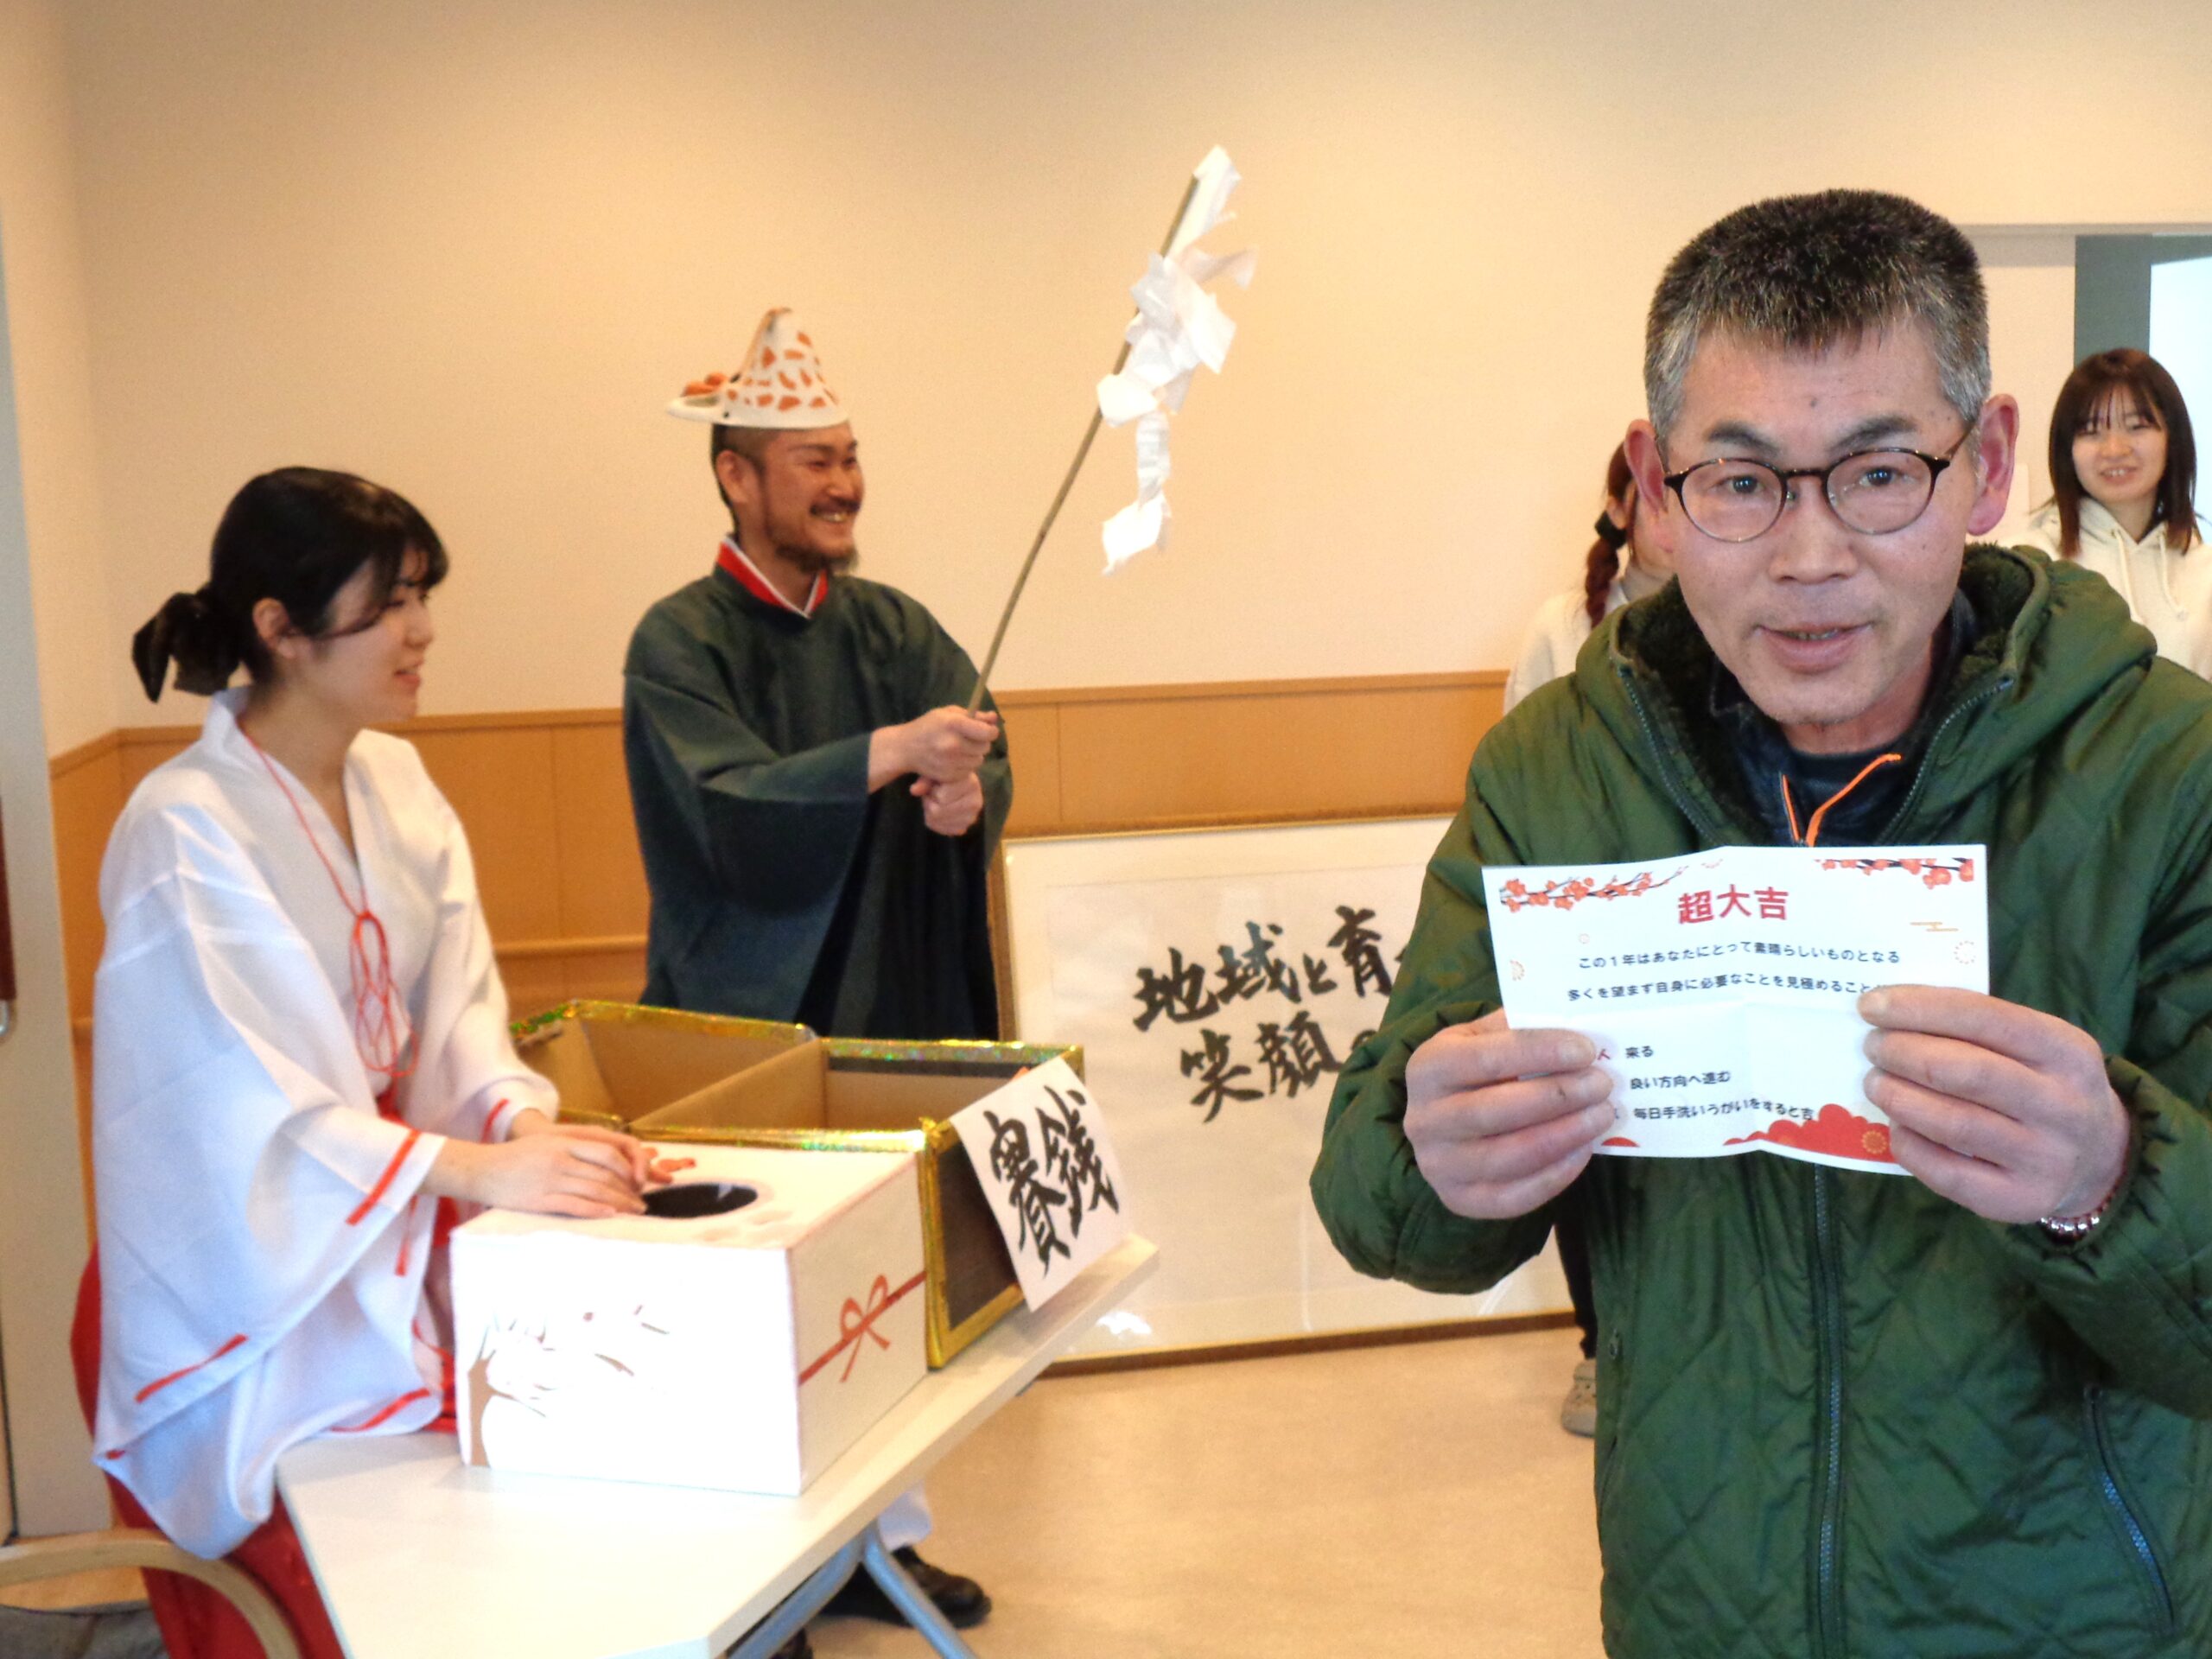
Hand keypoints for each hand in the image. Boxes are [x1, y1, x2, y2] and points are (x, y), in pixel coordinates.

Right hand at [429, 1122, 657, 1217]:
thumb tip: (606, 1161)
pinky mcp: (540, 1199)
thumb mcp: (546, 1143)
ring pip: (595, 1190)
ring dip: (619, 1203)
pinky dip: (596, 1210)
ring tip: (634, 1211)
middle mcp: (560, 1158)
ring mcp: (550, 1179)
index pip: (607, 1152)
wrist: (481, 1170)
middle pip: (605, 1173)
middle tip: (641, 1201)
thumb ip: (574, 1148)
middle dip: (629, 1189)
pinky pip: (574, 1205)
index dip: (628, 1167)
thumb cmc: (515, 1157)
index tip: (639, 1180)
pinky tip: (610, 1215)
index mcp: (563, 1142)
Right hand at [872, 707, 998, 787]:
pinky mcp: (948, 775)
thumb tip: (994, 717)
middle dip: (981, 742)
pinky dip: (964, 766)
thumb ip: (974, 715)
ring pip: (979, 760)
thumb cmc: (929, 726)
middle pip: (985, 747)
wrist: (905, 748)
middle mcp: (953, 744)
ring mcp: (950, 762)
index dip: (990, 731)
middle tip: (969, 738)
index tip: (987, 730)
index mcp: (954, 724)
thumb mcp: (948, 713)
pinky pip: (968, 771)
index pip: (987, 732)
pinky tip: (952, 759)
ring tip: (959, 749)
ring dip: (973, 754)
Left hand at [910, 771, 984, 835]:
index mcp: (971, 783)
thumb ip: (924, 780)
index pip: (941, 796)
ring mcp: (971, 818)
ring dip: (930, 812)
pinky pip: (940, 830)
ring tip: (936, 803)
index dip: (932, 791)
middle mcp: (976, 802)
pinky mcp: (963, 828)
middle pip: (937, 811)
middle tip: (932, 796)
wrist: (956, 787)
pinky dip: (935, 822)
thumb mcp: (935, 774)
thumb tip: (914, 790)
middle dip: (929, 803)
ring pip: (937, 821)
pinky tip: (938, 813)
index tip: (936, 786)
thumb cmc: (944, 777)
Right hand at [1402, 1010, 1614, 1218]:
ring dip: (1564, 1135)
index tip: (1586, 1050)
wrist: (1440, 1124)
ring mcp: (1439, 1166)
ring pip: (1508, 1157)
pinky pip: (1514, 1197)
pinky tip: (1583, 1150)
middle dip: (1558, 1096)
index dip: (1539, 1053)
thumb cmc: (1471, 1072)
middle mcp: (1424, 1120)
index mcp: (1428, 1068)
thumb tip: (1576, 1027)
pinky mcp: (1460, 1200)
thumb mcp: (1479, 1038)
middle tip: (1602, 1084)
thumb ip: (1517, 1030)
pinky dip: (1555, 1176)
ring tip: (1601, 1115)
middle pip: (1496, 1111)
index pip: (1486, 1058)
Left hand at [1860, 985, 2129, 1223]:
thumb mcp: (2035, 1045)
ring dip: (1898, 1097)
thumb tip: (1890, 1011)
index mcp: (2067, 1050)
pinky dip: (1909, 1143)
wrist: (2097, 1157)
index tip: (1871, 1005)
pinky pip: (1947, 1173)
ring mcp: (2045, 1158)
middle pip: (1966, 1071)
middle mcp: (2063, 1105)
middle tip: (1872, 1047)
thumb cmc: (2041, 1084)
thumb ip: (1978, 1026)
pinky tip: (1896, 1125)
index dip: (1920, 1008)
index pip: (1985, 1018)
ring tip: (1875, 1082)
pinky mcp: (2020, 1200)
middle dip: (1903, 1053)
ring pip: (1953, 1123)